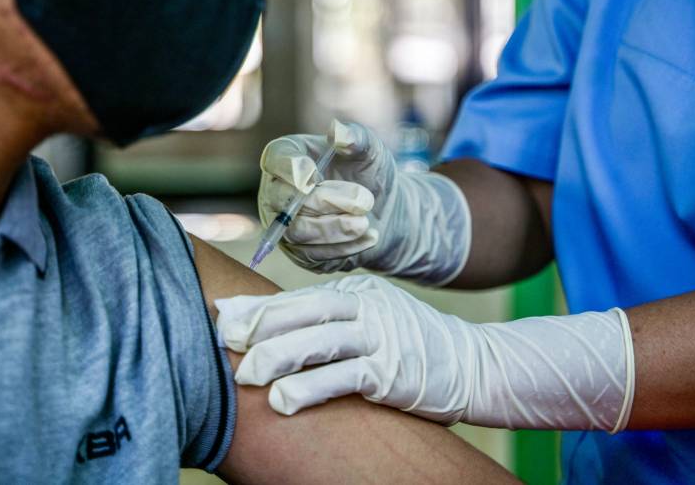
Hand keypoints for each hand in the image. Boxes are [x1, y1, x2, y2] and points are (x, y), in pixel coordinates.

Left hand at [216, 275, 635, 431]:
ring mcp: (380, 335)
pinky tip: (284, 402)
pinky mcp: (392, 369)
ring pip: (318, 341)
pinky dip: (310, 388)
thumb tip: (263, 330)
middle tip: (222, 343)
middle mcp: (364, 306)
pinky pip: (344, 376)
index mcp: (352, 291)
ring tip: (245, 377)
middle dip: (257, 328)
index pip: (295, 297)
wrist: (474, 363)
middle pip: (300, 312)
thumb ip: (321, 323)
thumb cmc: (407, 346)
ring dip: (277, 358)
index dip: (255, 309)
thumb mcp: (366, 323)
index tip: (219, 321)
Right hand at [257, 120, 470, 283]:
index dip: (289, 168)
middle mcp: (277, 192)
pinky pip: (313, 255)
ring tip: (366, 222)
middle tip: (364, 200)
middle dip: (325, 201)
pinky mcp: (300, 253)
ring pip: (298, 232)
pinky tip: (369, 236)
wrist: (385, 211)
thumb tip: (337, 130)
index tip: (313, 175)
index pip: (275, 159)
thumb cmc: (369, 173)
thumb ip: (355, 137)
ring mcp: (285, 226)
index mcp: (288, 157)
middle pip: (285, 201)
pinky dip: (343, 247)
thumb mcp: (370, 150)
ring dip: (335, 228)